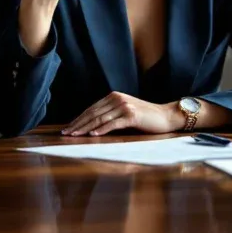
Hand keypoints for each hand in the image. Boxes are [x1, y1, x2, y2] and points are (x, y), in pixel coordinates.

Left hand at [61, 92, 182, 136]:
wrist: (166, 116)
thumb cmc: (145, 117)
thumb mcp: (125, 112)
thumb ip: (111, 114)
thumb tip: (92, 125)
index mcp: (113, 96)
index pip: (91, 109)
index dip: (78, 119)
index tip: (68, 128)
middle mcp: (117, 98)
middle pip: (93, 114)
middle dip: (78, 124)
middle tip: (65, 133)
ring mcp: (124, 106)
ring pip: (100, 119)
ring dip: (85, 128)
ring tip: (74, 135)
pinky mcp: (132, 115)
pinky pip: (113, 124)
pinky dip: (101, 130)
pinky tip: (92, 135)